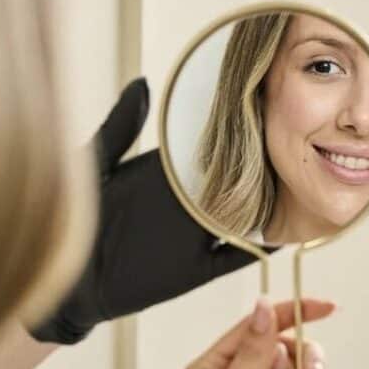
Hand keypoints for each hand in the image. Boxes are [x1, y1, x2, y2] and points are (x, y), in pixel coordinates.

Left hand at [28, 78, 272, 343]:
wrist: (66, 282)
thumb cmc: (68, 220)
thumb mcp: (93, 167)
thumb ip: (119, 128)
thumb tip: (144, 86)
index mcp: (165, 174)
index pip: (207, 147)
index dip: (233, 129)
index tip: (263, 105)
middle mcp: (186, 203)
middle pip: (233, 181)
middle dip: (260, 165)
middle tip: (297, 142)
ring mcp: (193, 237)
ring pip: (241, 218)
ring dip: (269, 206)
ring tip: (302, 184)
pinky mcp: (194, 270)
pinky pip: (234, 257)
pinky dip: (259, 247)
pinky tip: (284, 234)